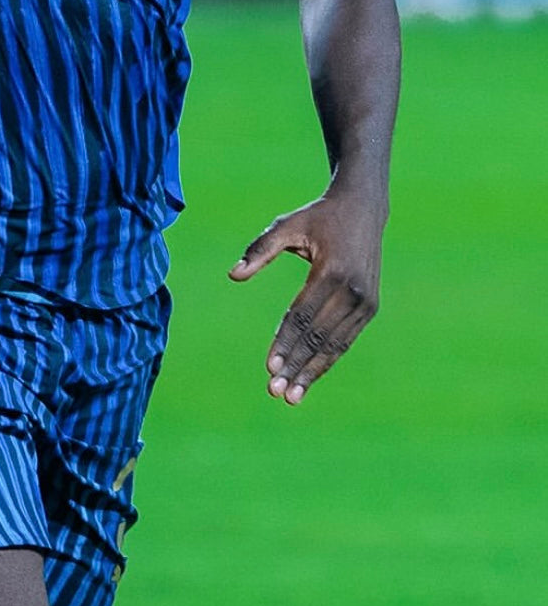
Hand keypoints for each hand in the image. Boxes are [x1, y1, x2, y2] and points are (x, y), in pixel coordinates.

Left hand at [229, 190, 384, 404]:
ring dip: (312, 372)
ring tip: (292, 396)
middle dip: (296, 366)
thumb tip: (233, 275)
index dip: (285, 342)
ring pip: (335, 345)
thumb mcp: (287, 225)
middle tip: (276, 391)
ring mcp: (366, 302)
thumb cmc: (318, 217)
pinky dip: (327, 360)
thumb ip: (260, 250)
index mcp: (332, 271)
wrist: (363, 209)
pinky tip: (310, 377)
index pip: (303, 315)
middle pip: (319, 337)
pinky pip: (345, 340)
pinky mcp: (371, 308)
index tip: (269, 366)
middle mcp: (354, 290)